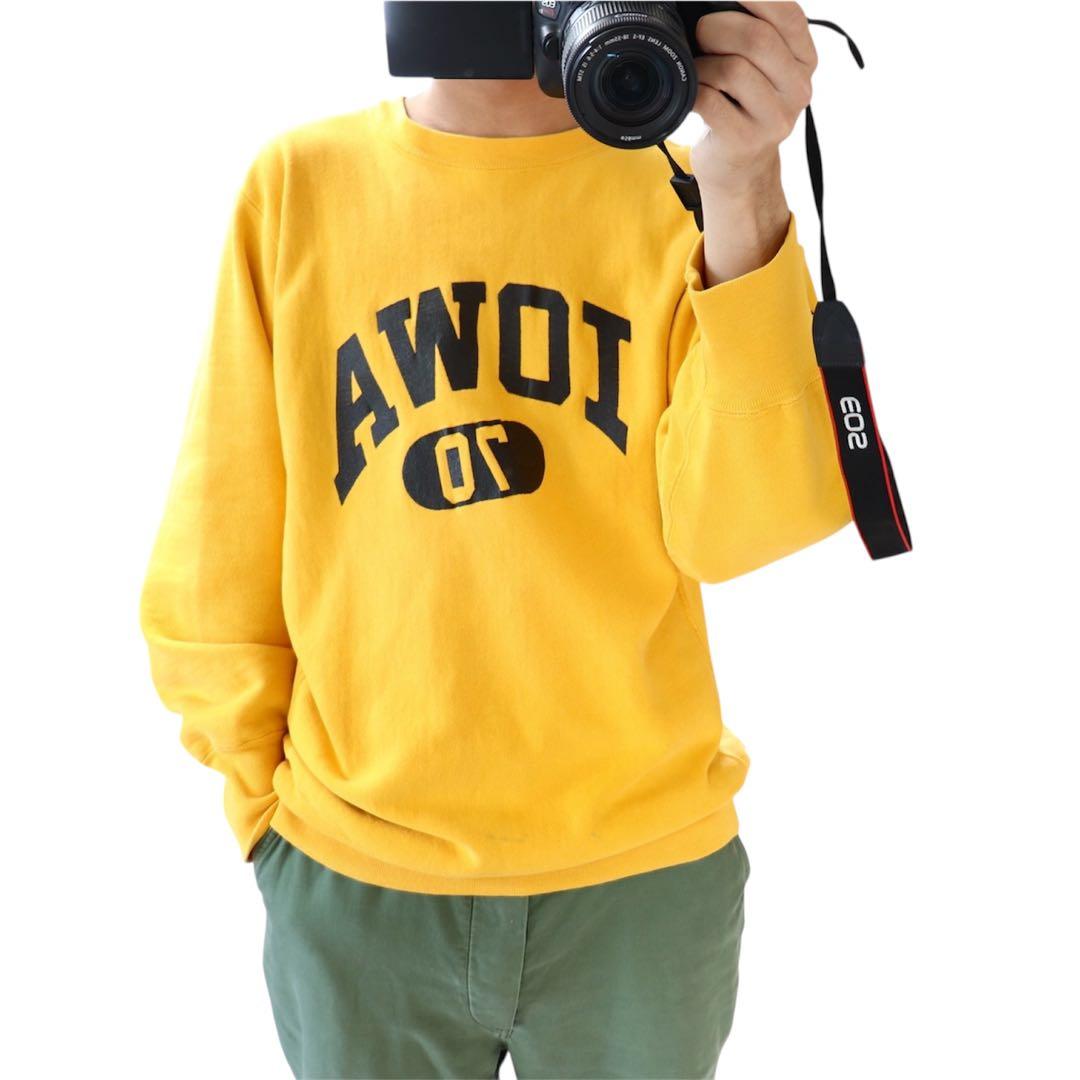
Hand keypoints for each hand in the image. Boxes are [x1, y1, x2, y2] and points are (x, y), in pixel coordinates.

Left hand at [688, 2, 817, 283]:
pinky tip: (693, 95)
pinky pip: (710, 101)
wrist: (740, 170)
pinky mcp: (745, 141)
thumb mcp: (763, 70)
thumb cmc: (743, 109)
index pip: (788, 15)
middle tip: (701, 31)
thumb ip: (756, 34)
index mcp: (805, 62)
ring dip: (704, 63)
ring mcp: (774, 119)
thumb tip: (715, 3)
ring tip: (698, 70)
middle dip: (718, 26)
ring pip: (733, 69)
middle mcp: (797, 90)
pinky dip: (694, 91)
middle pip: (757, 39)